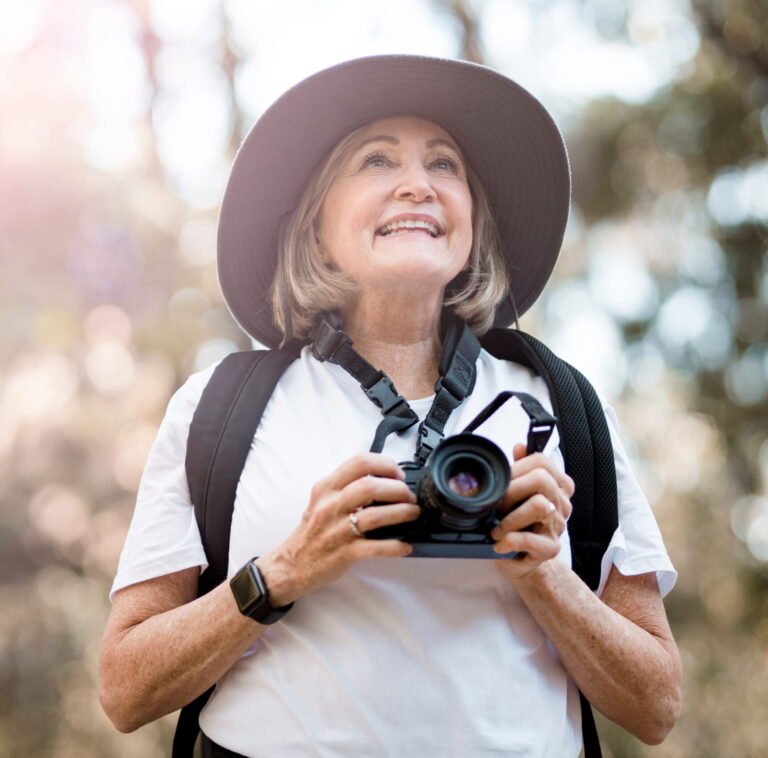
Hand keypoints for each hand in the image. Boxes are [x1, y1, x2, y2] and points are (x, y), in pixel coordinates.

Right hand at [257, 453, 419, 604]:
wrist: (291, 565)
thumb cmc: (312, 531)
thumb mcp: (322, 499)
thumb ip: (346, 486)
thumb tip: (383, 479)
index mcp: (327, 487)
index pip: (359, 462)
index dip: (385, 464)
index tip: (398, 473)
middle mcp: (331, 505)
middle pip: (371, 486)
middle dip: (398, 489)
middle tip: (409, 495)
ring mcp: (337, 529)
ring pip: (376, 515)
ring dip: (402, 513)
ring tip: (414, 513)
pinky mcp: (345, 552)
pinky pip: (376, 547)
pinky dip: (395, 546)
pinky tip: (405, 546)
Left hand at [492, 443, 573, 580]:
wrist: (521, 558)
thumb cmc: (518, 522)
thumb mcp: (516, 492)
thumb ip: (520, 467)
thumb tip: (520, 446)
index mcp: (556, 484)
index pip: (542, 462)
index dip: (517, 468)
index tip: (502, 481)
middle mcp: (561, 502)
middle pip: (542, 480)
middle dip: (512, 490)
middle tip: (496, 505)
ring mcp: (558, 525)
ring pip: (539, 506)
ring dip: (509, 518)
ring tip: (496, 529)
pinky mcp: (551, 548)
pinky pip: (532, 539)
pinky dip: (511, 540)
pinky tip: (501, 543)